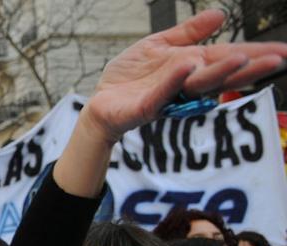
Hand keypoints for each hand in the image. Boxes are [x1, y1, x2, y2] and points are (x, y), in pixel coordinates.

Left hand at [83, 9, 286, 143]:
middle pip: (221, 73)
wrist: (100, 102)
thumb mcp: (159, 46)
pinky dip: (174, 81)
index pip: (228, 58)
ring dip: (220, 72)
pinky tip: (188, 67)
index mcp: (191, 66)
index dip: (255, 54)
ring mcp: (167, 96)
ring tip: (241, 59)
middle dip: (249, 66)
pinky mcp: (146, 106)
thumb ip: (188, 32)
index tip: (283, 51)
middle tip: (278, 58)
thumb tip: (220, 14)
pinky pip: (162, 93)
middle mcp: (185, 82)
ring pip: (197, 84)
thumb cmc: (130, 77)